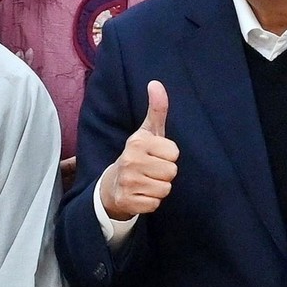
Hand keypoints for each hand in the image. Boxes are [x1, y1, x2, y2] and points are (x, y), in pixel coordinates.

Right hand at [100, 83, 180, 221]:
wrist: (113, 185)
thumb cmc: (137, 155)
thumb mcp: (147, 132)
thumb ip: (157, 109)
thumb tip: (156, 83)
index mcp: (137, 142)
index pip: (174, 153)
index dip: (168, 156)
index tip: (155, 156)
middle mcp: (130, 160)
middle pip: (172, 172)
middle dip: (165, 173)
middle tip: (150, 170)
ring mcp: (127, 182)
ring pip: (165, 189)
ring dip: (158, 188)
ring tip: (146, 182)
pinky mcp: (127, 201)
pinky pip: (155, 204)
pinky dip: (151, 201)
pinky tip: (141, 194)